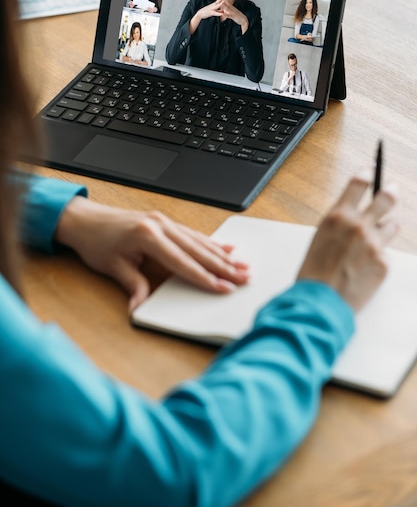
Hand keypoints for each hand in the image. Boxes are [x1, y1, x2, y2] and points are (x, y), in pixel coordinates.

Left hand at [54, 197, 249, 312]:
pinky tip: (226, 248)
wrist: (85, 220)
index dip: (204, 277)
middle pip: (198, 250)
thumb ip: (133, 285)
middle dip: (223, 266)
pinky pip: (192, 234)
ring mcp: (164, 221)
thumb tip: (140, 307)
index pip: (183, 262)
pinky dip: (211, 243)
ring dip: (222, 254)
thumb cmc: (96, 243)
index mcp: (148, 235)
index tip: (223, 287)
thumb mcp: (112, 267)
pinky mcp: (165, 221)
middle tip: (245, 277)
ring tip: (243, 265)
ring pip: (199, 241)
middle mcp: (160, 225)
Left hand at [221, 0, 248, 32]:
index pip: (227, 0)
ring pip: (228, 8)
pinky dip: (227, 14)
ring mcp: (233, 12)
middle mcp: (232, 8)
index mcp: (231, 6)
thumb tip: (223, 3)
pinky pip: (229, 15)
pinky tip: (224, 13)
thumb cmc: (236, 15)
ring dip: (225, 6)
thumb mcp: (231, 10)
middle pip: (228, 2)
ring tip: (222, 3)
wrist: (243, 20)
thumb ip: (227, 7)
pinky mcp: (233, 16)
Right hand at [297, 171, 397, 310]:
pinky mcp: (383, 263)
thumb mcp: (321, 238)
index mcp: (338, 216)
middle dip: (390, 192)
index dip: (367, 173)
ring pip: (392, 225)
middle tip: (393, 189)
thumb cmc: (314, 272)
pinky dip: (378, 258)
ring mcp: (374, 244)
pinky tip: (365, 268)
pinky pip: (386, 254)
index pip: (358, 184)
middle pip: (385, 198)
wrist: (320, 301)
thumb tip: (355, 219)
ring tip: (377, 236)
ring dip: (386, 227)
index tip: (371, 170)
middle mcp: (358, 225)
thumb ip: (339, 225)